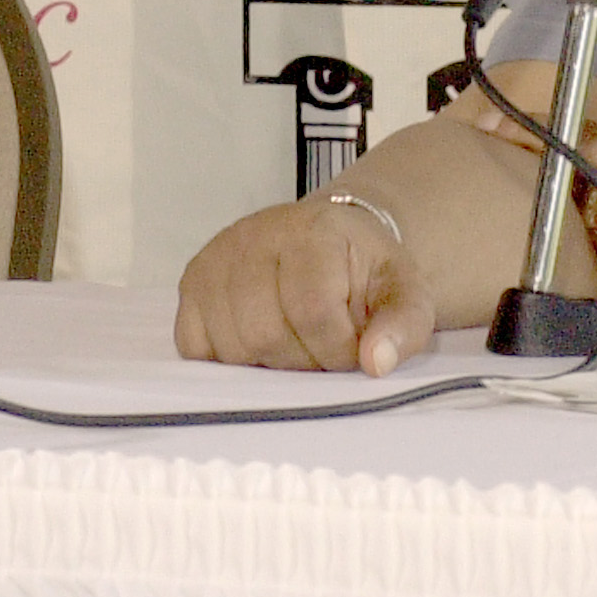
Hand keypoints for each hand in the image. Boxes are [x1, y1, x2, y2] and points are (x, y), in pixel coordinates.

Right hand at [174, 197, 435, 375]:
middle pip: (265, 335)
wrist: (333, 242)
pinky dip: (228, 360)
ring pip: (231, 346)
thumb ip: (403, 327)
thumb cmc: (365, 272)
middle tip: (323, 349)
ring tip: (294, 343)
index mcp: (311, 232)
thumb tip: (376, 364)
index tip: (353, 349)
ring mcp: (215, 259)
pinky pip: (194, 346)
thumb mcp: (405, 293)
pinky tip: (260, 344)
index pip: (312, 311)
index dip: (336, 349)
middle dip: (302, 360)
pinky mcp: (191, 283)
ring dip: (267, 364)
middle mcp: (253, 236)